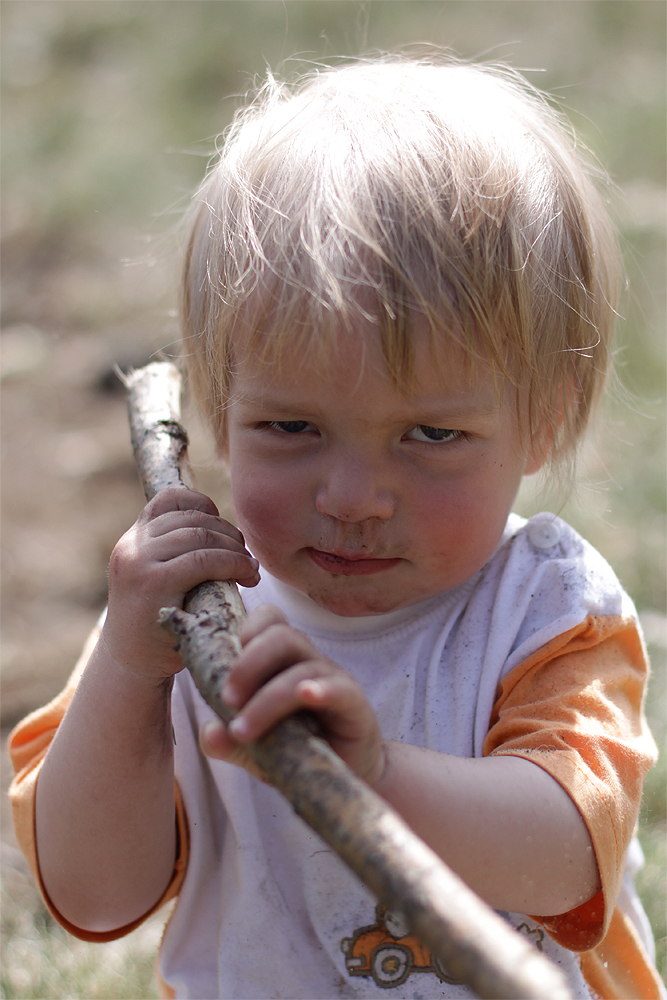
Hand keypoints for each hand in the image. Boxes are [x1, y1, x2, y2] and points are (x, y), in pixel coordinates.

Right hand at [101, 488, 259, 682]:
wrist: (131, 668)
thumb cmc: (156, 626)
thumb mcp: (159, 581)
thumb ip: (177, 555)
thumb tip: (225, 533)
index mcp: (132, 541)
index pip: (169, 499)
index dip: (202, 504)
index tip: (223, 528)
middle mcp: (130, 546)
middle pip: (191, 517)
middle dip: (227, 532)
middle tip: (246, 554)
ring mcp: (138, 562)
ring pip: (200, 536)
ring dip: (234, 548)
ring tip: (249, 567)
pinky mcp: (152, 583)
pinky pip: (203, 560)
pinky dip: (233, 563)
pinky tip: (247, 575)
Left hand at [200, 605, 385, 785]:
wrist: (346, 775)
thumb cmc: (299, 750)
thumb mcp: (256, 750)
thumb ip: (230, 742)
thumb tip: (210, 735)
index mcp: (283, 660)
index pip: (269, 621)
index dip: (246, 630)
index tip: (223, 666)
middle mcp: (308, 661)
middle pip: (282, 636)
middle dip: (248, 664)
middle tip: (227, 700)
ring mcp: (333, 680)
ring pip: (302, 669)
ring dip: (267, 698)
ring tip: (243, 730)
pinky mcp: (354, 705)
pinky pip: (339, 689)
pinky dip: (321, 689)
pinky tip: (307, 696)